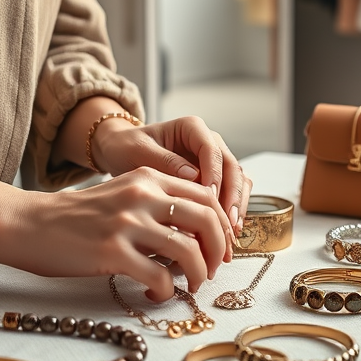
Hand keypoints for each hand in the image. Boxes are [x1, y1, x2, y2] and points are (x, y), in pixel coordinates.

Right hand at [8, 167, 227, 300]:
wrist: (28, 224)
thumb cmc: (77, 216)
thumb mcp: (122, 193)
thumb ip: (157, 202)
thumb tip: (198, 231)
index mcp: (148, 178)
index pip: (206, 196)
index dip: (222, 224)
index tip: (221, 246)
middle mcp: (142, 195)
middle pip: (207, 221)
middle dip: (218, 251)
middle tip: (212, 270)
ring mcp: (127, 223)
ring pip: (188, 251)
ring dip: (198, 275)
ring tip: (190, 286)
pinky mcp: (112, 253)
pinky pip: (160, 278)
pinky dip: (166, 292)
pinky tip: (156, 295)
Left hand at [91, 115, 252, 255]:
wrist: (122, 151)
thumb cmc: (127, 147)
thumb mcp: (139, 151)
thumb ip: (165, 161)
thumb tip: (194, 176)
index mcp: (192, 128)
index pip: (211, 150)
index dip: (214, 175)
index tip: (209, 198)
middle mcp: (209, 142)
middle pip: (231, 167)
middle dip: (232, 196)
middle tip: (227, 223)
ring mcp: (214, 161)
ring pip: (237, 180)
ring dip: (236, 206)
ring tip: (231, 232)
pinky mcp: (214, 178)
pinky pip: (231, 192)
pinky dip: (232, 210)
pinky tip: (227, 230)